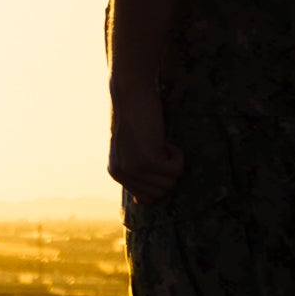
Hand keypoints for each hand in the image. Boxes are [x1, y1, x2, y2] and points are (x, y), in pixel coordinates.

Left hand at [106, 48, 180, 199]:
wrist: (132, 93)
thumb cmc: (136, 118)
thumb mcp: (132, 150)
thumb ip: (136, 175)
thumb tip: (142, 203)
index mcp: (116, 172)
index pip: (147, 198)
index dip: (159, 180)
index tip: (156, 158)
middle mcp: (122, 173)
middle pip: (160, 193)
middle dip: (167, 172)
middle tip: (159, 148)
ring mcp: (134, 168)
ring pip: (170, 183)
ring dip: (173, 162)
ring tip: (160, 142)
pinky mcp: (147, 160)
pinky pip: (176, 170)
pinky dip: (178, 155)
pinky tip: (165, 139)